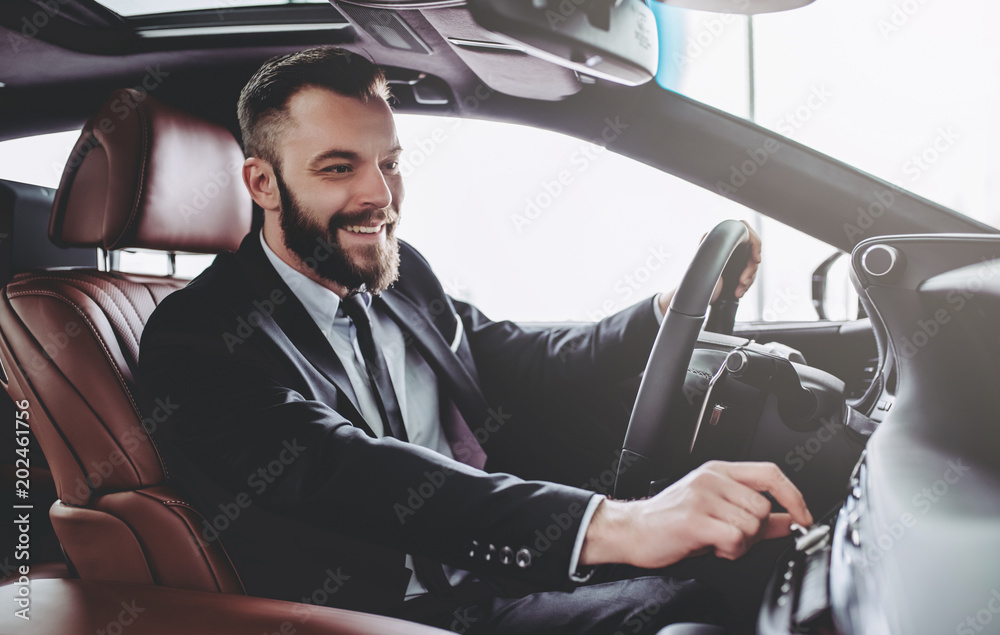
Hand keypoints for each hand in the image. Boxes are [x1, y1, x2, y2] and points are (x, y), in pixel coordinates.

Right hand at [579, 461, 811, 568]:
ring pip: (752, 524)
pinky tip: (715, 548)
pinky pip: (736, 538)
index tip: (804, 517)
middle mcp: (711, 479)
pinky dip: (733, 550)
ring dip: (743, 543)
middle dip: (758, 531)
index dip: (794, 496)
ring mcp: (702, 497)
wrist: (633, 530)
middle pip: (763, 506)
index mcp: (719, 471)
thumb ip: (755, 515)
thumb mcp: (716, 511)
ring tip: (721, 542)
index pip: (770, 473)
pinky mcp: (695, 519)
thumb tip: (790, 521)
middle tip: (737, 539)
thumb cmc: (672, 521)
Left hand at [657, 220, 762, 314]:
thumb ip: (715, 247)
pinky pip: (749, 274)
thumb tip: (725, 239)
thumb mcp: (704, 262)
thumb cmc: (695, 281)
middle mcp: (726, 245)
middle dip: (751, 269)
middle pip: (752, 250)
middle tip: (742, 281)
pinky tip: (738, 292)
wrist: (692, 299)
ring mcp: (731, 258)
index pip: (745, 229)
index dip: (755, 243)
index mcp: (718, 238)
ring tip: (738, 291)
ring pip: (752, 264)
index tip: (756, 260)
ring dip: (749, 279)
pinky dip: (746, 285)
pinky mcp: (734, 270)